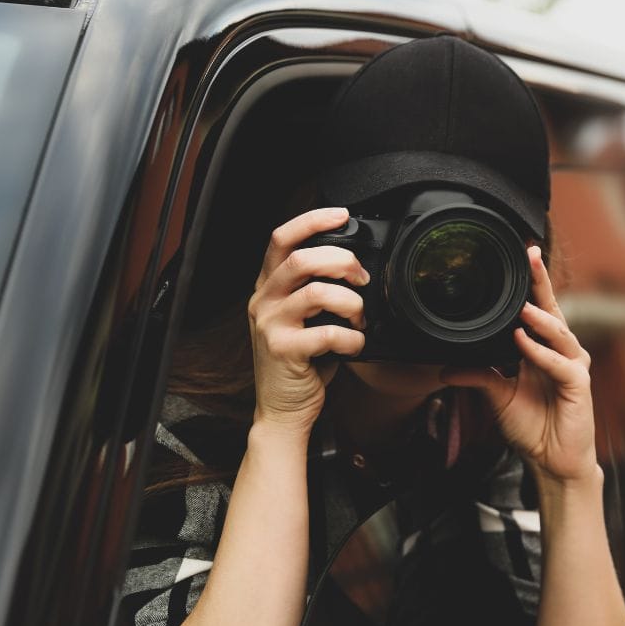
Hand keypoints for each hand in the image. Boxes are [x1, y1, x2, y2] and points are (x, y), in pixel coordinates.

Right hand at [248, 207, 369, 432]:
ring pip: (317, 293)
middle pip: (301, 259)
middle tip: (360, 278)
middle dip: (341, 262)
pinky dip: (352, 338)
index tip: (341, 215)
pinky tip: (355, 345)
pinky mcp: (284, 350)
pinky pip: (328, 333)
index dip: (311, 220)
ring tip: (359, 318)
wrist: (281, 410)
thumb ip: (315, 291)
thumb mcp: (301, 319)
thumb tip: (354, 268)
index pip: (281, 238)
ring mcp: (271, 325)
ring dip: (351, 303)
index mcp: (268, 288)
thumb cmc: (299, 363)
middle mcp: (263, 301)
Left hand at [441, 246, 598, 484]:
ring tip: (522, 306)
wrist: (551, 460)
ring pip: (558, 333)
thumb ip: (476, 377)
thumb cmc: (531, 426)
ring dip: (540, 318)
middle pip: (551, 310)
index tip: (518, 255)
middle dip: (541, 282)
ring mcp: (572, 366)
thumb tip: (443, 368)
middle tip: (529, 255)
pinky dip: (541, 354)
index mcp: (542, 349)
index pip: (536, 309)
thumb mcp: (496, 397)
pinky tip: (524, 343)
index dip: (529, 283)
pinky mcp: (579, 386)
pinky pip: (559, 365)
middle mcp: (560, 351)